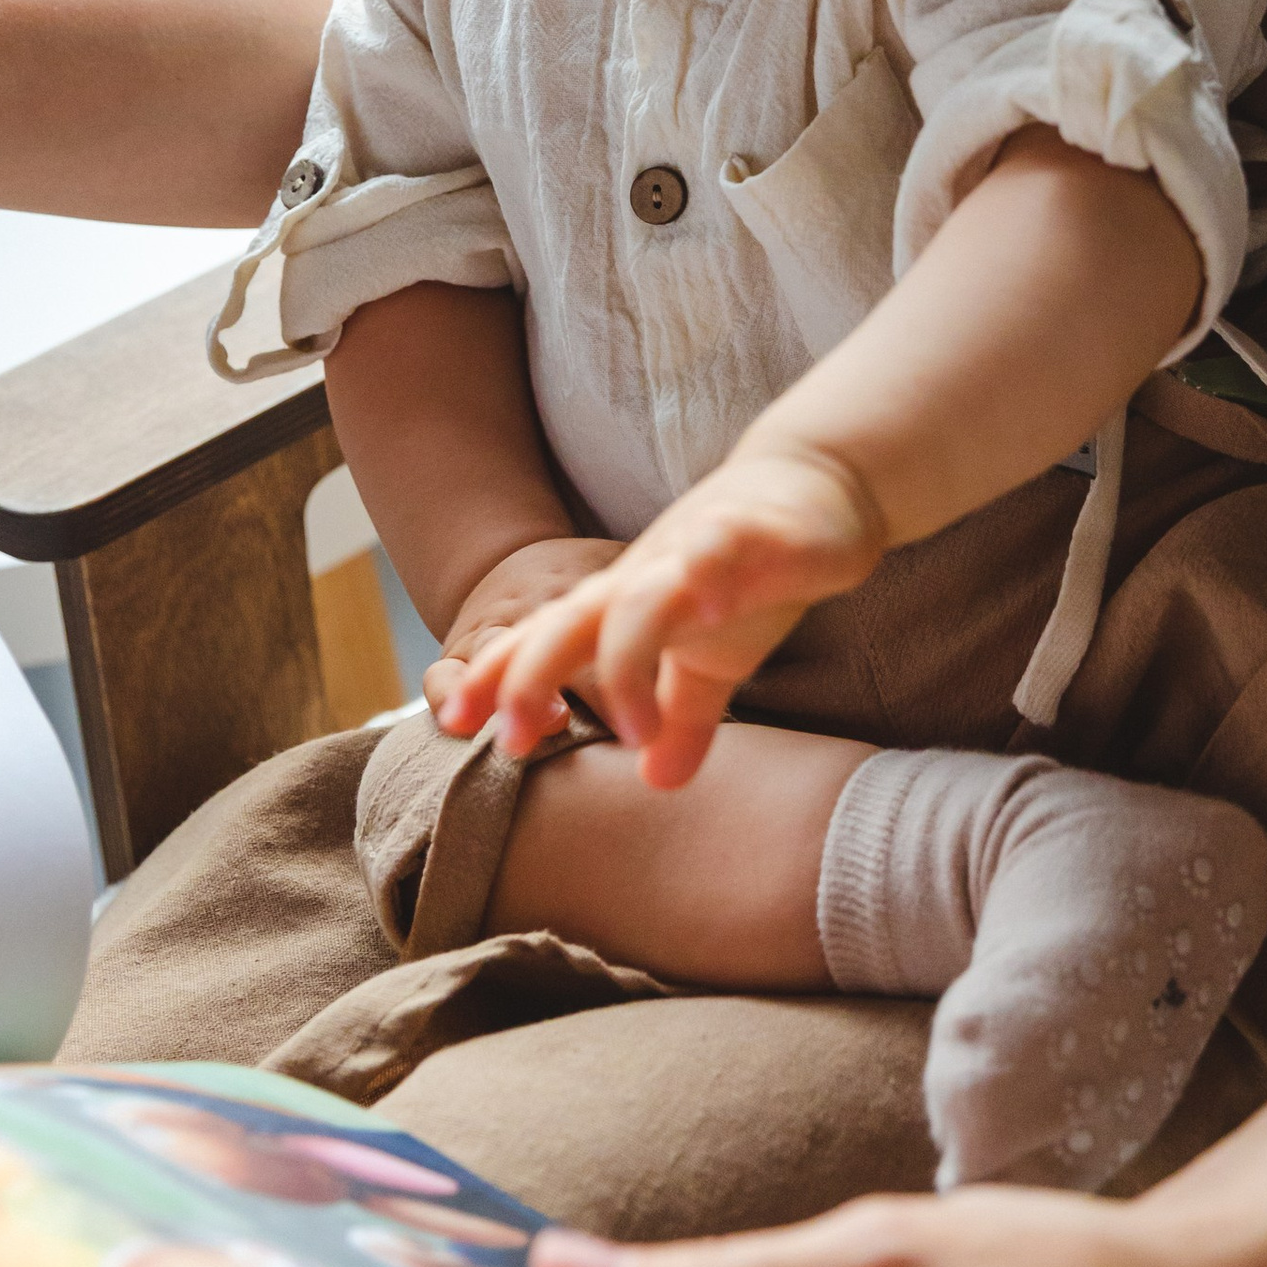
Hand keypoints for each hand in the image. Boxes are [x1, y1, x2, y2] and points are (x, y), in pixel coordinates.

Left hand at [438, 443, 887, 786]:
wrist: (813, 484)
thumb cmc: (747, 573)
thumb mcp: (710, 661)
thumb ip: (680, 718)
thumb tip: (658, 782)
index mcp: (625, 608)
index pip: (548, 644)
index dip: (499, 680)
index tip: (453, 726)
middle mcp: (648, 579)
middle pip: (573, 623)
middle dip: (532, 674)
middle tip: (511, 738)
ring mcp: (696, 554)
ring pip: (641, 597)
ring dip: (627, 657)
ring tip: (635, 729)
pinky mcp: (755, 534)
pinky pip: (722, 549)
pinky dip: (708, 573)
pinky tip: (709, 607)